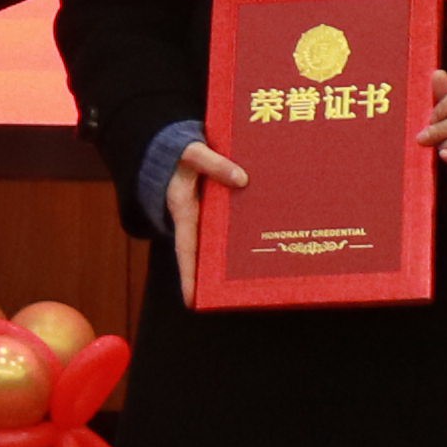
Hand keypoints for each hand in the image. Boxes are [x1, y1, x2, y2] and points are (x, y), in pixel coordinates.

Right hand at [166, 140, 252, 291]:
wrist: (178, 146)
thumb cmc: (181, 151)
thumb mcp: (193, 153)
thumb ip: (213, 163)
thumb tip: (242, 179)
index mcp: (185, 211)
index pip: (186, 250)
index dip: (188, 276)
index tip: (191, 301)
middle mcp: (197, 220)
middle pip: (207, 253)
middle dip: (216, 276)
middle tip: (230, 299)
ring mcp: (209, 216)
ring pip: (223, 240)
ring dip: (237, 255)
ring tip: (259, 277)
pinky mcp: (221, 208)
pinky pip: (232, 224)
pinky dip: (246, 231)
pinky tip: (268, 236)